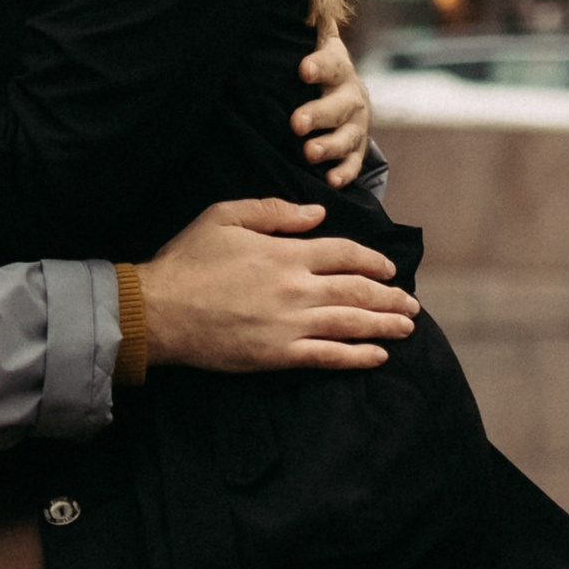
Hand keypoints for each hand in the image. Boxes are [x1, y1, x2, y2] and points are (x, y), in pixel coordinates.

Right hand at [135, 195, 419, 374]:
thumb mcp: (225, 216)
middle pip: (358, 291)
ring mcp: (290, 324)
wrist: (159, 311)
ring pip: (352, 324)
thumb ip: (274, 211)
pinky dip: (358, 357)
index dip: (373, 260)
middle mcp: (297, 288)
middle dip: (390, 297)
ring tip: (407, 327)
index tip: (388, 268)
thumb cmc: (188, 261)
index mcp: (287, 253)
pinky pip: (329, 357)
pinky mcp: (278, 355)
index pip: (346, 254)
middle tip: (409, 304)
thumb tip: (318, 213)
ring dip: (385, 326)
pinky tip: (378, 357)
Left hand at [291, 34, 371, 189]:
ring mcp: (356, 123)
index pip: (330, 62)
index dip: (318, 66)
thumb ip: (310, 23)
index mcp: (338, 67)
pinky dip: (343, 172)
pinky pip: (353, 163)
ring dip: (328, 145)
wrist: (345, 96)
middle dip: (318, 114)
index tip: (303, 70)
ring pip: (346, 136)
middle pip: (338, 104)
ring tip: (308, 153)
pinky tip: (331, 180)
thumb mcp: (315, 45)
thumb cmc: (318, 68)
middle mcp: (351, 94)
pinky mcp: (355, 149)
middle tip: (296, 123)